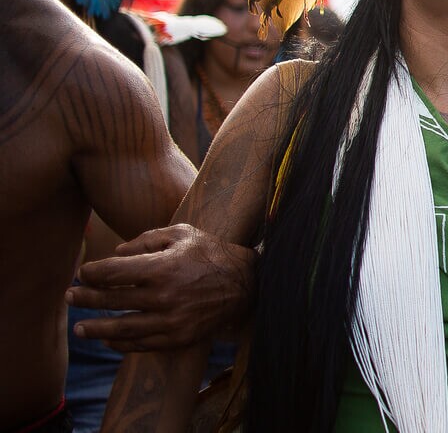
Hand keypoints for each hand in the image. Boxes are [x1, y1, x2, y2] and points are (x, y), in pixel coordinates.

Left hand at [66, 224, 256, 351]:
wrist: (246, 283)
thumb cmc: (211, 253)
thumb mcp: (182, 234)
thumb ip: (146, 239)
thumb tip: (115, 253)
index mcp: (162, 267)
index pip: (112, 273)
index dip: (92, 273)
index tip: (83, 273)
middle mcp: (163, 296)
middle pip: (110, 301)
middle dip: (85, 299)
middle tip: (70, 297)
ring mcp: (170, 320)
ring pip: (121, 329)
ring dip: (95, 328)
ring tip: (80, 328)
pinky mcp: (178, 338)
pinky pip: (141, 345)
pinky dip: (121, 344)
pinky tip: (109, 339)